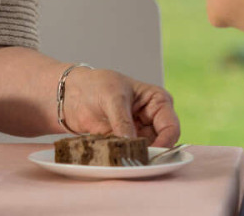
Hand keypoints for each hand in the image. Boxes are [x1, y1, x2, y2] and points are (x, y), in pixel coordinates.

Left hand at [63, 68, 179, 146]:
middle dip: (149, 152)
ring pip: (145, 151)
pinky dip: (122, 157)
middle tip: (134, 159)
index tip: (148, 152)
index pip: (170, 127)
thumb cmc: (97, 84)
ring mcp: (138, 132)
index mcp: (158, 101)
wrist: (72, 92)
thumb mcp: (112, 97)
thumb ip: (122, 120)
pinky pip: (129, 154)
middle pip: (161, 143)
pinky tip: (112, 156)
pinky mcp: (124, 143)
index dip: (164, 142)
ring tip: (121, 156)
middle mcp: (152, 119)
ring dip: (134, 156)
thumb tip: (131, 143)